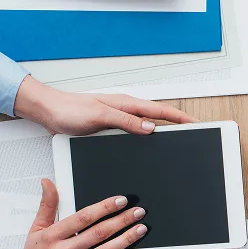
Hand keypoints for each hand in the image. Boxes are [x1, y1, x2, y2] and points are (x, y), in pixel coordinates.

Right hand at [0, 179, 147, 248]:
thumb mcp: (35, 230)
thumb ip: (47, 206)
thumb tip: (48, 183)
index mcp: (53, 236)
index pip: (83, 217)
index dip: (104, 207)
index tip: (120, 201)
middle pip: (98, 233)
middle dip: (121, 220)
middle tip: (138, 212)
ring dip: (125, 240)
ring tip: (140, 229)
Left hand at [14, 75, 193, 135]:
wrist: (49, 112)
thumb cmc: (69, 111)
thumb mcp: (100, 116)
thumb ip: (125, 122)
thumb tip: (150, 128)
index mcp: (126, 105)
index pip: (160, 111)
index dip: (180, 118)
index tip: (196, 123)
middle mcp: (125, 110)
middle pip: (158, 117)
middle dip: (178, 123)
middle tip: (195, 132)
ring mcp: (119, 119)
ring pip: (148, 125)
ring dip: (163, 130)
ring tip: (179, 138)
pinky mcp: (112, 127)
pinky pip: (136, 132)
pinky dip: (147, 136)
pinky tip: (149, 143)